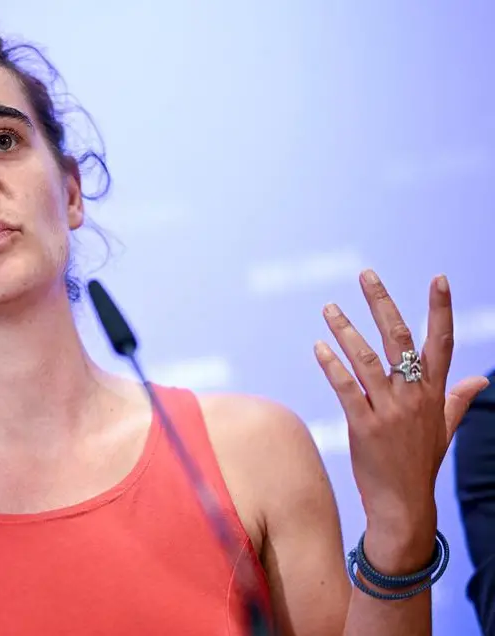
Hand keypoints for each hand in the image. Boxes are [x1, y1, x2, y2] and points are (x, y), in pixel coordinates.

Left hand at [313, 270, 488, 564]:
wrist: (404, 504)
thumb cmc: (421, 463)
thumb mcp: (444, 429)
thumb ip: (457, 399)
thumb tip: (481, 377)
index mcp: (433, 393)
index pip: (441, 342)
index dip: (440, 309)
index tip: (438, 278)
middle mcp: (413, 396)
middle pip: (399, 340)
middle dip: (382, 304)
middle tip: (366, 275)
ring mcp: (388, 410)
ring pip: (366, 359)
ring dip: (345, 329)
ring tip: (329, 307)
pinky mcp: (363, 425)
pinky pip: (345, 388)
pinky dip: (332, 365)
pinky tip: (319, 347)